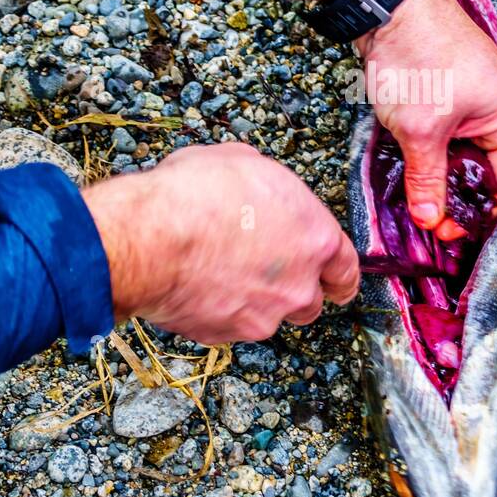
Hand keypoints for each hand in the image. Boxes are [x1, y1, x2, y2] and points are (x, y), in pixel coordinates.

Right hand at [82, 145, 358, 342]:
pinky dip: (219, 311)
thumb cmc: (195, 195)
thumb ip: (269, 187)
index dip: (339, 275)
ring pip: (270, 316)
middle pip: (311, 300)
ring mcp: (263, 316)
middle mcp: (298, 284)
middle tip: (264, 269)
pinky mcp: (225, 335)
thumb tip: (259, 190)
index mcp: (315, 238)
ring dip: (255, 302)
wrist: (150, 239)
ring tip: (222, 274)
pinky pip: (230, 325)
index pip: (346, 269)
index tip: (336, 281)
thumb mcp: (243, 162)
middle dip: (292, 288)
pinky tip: (198, 285)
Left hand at [358, 0, 496, 236]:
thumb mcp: (421, 131)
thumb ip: (428, 181)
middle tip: (431, 222)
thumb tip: (431, 219)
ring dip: (444, 176)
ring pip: (467, 154)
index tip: (450, 236)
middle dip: (460, 199)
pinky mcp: (455, 90)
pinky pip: (452, 134)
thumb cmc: (418, 56)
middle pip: (488, 171)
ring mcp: (481, 97)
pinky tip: (414, 169)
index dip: (479, 216)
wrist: (389, 4)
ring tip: (419, 199)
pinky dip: (435, 153)